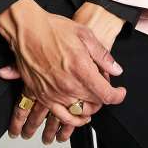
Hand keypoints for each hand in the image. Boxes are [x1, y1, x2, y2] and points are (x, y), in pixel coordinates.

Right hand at [40, 2, 125, 142]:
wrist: (27, 29)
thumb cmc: (52, 28)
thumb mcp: (84, 34)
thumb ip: (102, 55)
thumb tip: (116, 69)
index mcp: (81, 69)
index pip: (106, 94)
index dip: (117, 95)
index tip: (120, 92)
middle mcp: (68, 85)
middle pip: (94, 104)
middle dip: (103, 97)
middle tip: (102, 86)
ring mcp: (54, 93)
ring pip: (80, 112)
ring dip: (90, 108)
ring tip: (92, 102)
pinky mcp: (42, 95)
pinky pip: (61, 116)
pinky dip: (72, 119)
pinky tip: (77, 116)